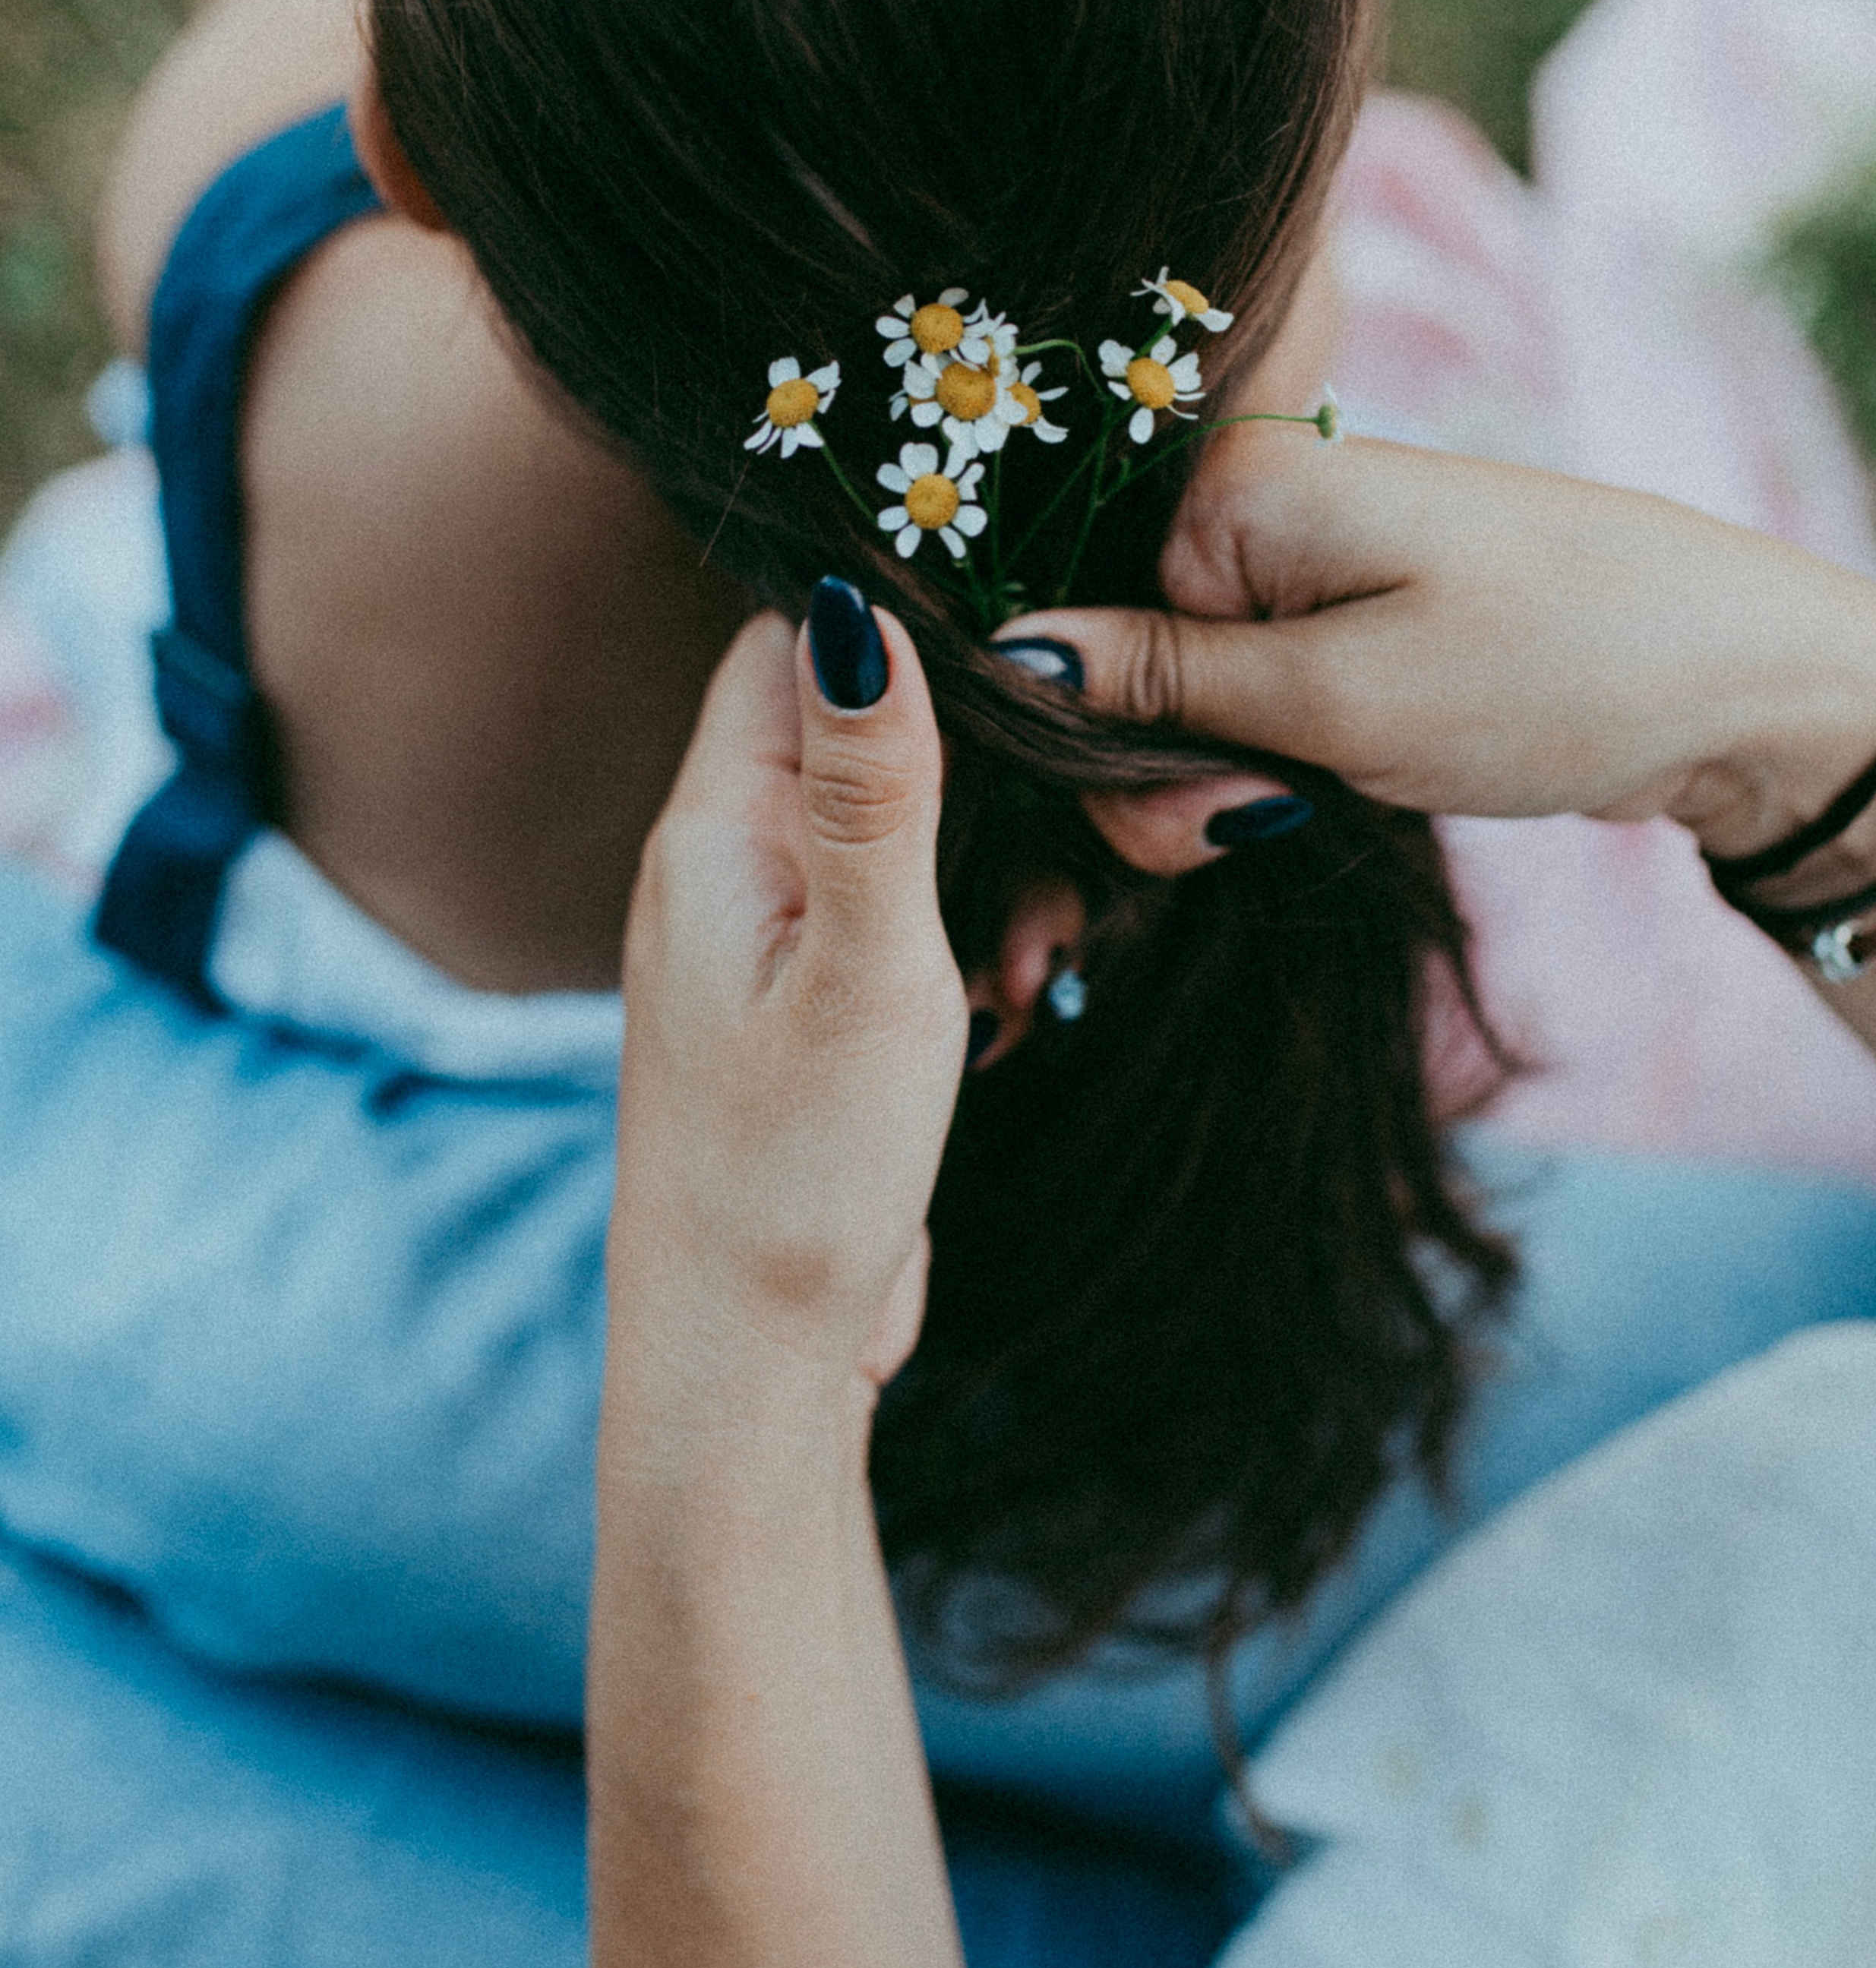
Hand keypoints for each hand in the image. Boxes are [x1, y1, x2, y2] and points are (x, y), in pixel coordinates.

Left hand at [590, 586, 994, 1967]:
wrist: (748, 1364)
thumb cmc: (794, 1173)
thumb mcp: (865, 964)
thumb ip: (871, 786)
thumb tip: (857, 603)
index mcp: (711, 830)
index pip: (786, 641)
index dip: (901, 616)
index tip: (1026, 647)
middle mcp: (720, 863)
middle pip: (854, 724)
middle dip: (979, 761)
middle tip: (1072, 835)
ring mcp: (761, 934)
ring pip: (893, 825)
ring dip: (986, 864)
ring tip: (1034, 954)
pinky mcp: (805, 1004)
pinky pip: (898, 912)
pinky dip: (968, 935)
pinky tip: (1012, 999)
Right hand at [996, 422, 1875, 879]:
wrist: (1737, 678)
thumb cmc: (1550, 673)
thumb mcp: (1340, 703)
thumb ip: (1161, 687)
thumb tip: (1003, 660)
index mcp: (1227, 485)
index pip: (1076, 629)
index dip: (1109, 748)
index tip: (1212, 819)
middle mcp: (1246, 498)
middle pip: (1117, 663)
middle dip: (1162, 775)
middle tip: (1266, 825)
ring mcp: (1294, 551)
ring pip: (1177, 692)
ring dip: (1213, 777)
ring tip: (1309, 810)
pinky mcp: (1337, 603)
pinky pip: (1241, 686)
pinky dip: (1258, 756)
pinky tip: (1300, 795)